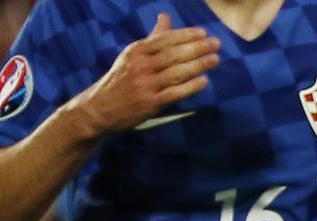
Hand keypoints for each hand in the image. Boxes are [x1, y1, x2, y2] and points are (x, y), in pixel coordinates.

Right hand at [72, 14, 218, 136]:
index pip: (165, 39)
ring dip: (198, 65)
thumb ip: (153, 38)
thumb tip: (165, 16)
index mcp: (136, 51)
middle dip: (197, 48)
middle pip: (173, 54)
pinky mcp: (149, 103)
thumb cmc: (121, 79)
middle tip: (216, 43)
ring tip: (215, 59)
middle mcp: (140, 65)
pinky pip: (174, 93)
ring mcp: (144, 84)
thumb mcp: (133, 55)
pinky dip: (190, 87)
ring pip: (176, 72)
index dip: (185, 35)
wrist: (100, 108)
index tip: (203, 33)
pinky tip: (204, 81)